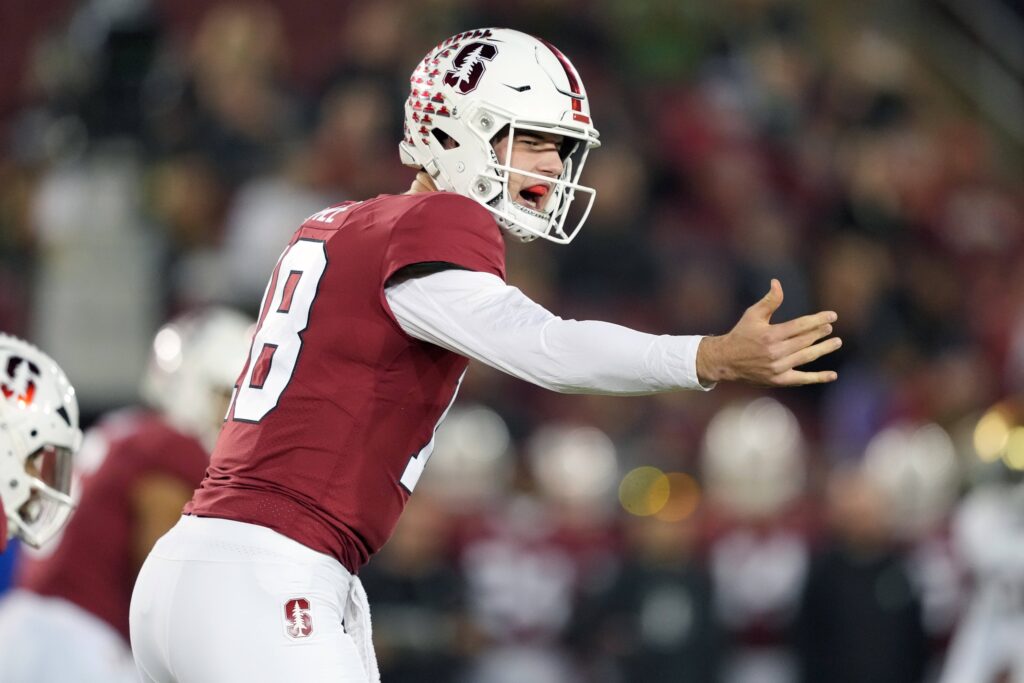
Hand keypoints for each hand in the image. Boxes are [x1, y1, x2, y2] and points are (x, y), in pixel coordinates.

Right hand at [696, 279, 840, 385]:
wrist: (726, 361)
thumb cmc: (741, 334)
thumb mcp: (753, 314)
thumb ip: (769, 300)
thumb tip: (777, 282)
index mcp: (770, 335)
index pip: (800, 326)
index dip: (818, 320)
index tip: (832, 316)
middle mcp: (775, 352)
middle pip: (805, 340)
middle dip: (820, 333)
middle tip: (830, 328)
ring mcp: (777, 368)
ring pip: (806, 357)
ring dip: (823, 349)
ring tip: (836, 342)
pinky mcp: (778, 380)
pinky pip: (801, 379)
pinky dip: (818, 377)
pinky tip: (832, 375)